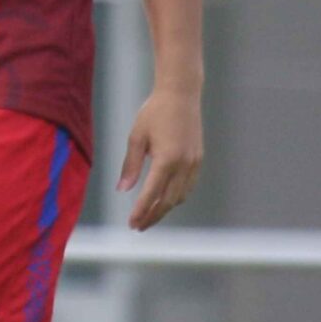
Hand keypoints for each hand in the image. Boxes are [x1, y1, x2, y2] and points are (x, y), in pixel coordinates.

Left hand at [119, 84, 202, 230]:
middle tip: (138, 226)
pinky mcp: (198, 159)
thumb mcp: (137, 137)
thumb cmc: (154, 112)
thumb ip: (130, 165)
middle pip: (168, 201)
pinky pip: (188, 186)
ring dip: (164, 209)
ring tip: (149, 216)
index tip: (132, 223)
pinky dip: (175, 197)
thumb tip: (122, 189)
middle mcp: (184, 164)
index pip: (152, 193)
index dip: (141, 211)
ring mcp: (194, 163)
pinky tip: (164, 199)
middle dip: (152, 216)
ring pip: (180, 196)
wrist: (181, 94)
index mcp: (167, 159)